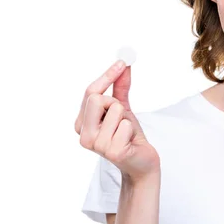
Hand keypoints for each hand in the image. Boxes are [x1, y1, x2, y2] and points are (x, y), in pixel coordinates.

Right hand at [75, 60, 160, 183]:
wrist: (142, 160)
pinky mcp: (112, 152)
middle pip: (96, 97)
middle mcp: (84, 134)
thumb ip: (120, 86)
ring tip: (126, 131)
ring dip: (126, 117)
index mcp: (82, 123)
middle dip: (114, 101)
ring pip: (114, 109)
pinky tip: (130, 141)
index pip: (90, 92)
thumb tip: (123, 63)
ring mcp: (96, 145)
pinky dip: (132, 129)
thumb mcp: (123, 108)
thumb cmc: (128, 135)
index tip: (122, 62)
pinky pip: (126, 124)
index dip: (107, 75)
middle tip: (122, 114)